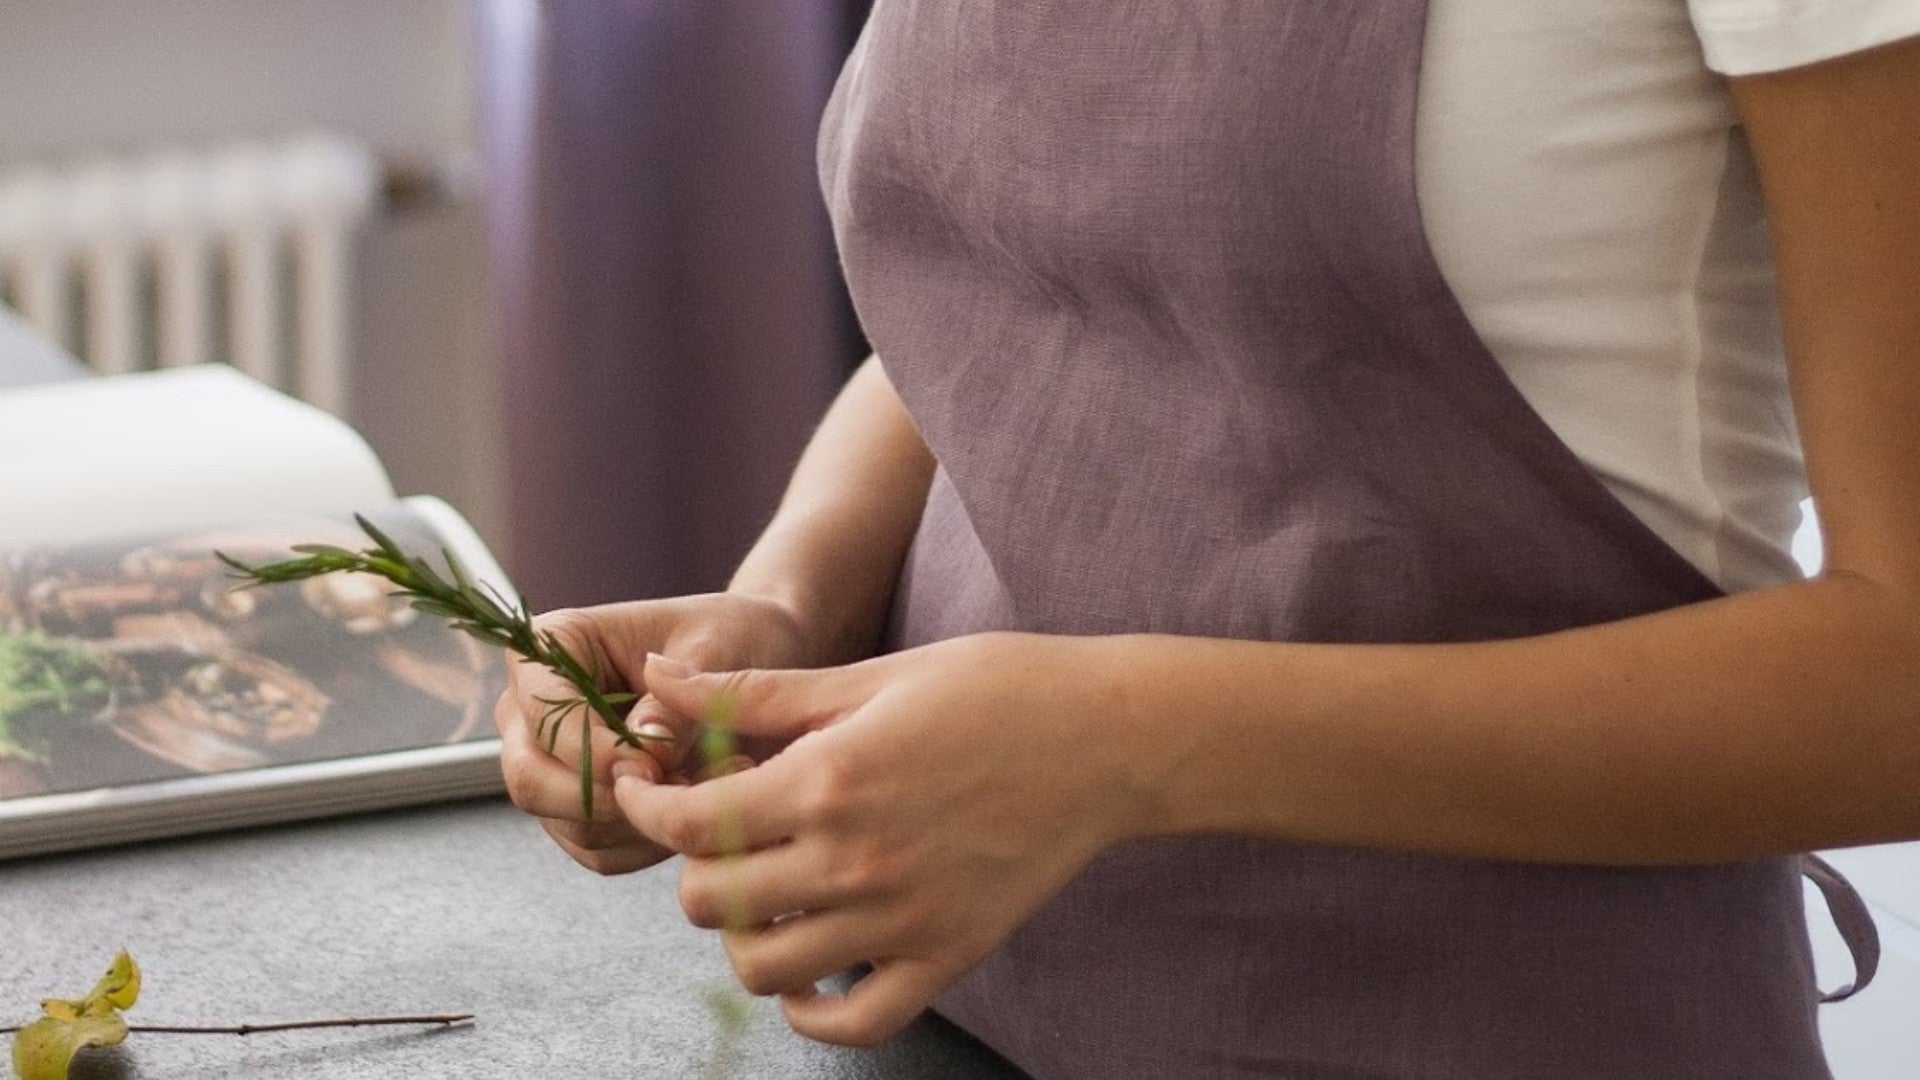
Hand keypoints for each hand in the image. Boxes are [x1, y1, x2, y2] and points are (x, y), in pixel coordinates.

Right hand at [493, 592, 814, 874]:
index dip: (594, 751)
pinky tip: (701, 807)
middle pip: (530, 779)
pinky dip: (653, 842)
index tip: (656, 763)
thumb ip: (676, 697)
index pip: (543, 715)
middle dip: (609, 796)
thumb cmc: (731, 636)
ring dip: (646, 820)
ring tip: (716, 784)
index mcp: (553, 646)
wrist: (757, 662)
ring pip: (569, 822)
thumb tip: (642, 748)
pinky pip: (600, 851)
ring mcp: (552, 765)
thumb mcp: (716, 648)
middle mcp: (535, 710)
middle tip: (683, 786)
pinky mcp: (581, 810)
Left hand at [614, 633, 1152, 1045]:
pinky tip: (809, 966)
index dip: (647, 804)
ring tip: (764, 889)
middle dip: (690, 864)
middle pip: (709, 901)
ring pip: (762, 969)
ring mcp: (902, 919)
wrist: (1109, 737)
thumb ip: (757, 693)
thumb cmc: (994, 687)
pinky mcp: (947, 956)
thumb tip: (657, 680)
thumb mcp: (870, 675)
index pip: (689, 821)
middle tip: (718, 831)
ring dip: (739, 933)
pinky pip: (853, 1022)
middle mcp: (855, 860)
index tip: (649, 788)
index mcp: (829, 779)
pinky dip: (811, 1010)